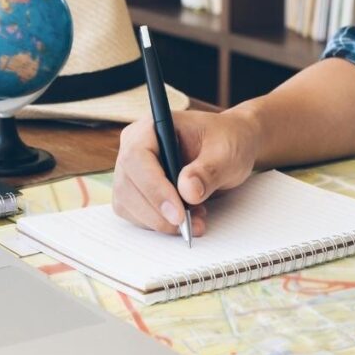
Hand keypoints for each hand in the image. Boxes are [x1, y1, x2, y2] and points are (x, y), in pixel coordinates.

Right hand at [112, 108, 259, 234]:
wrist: (227, 150)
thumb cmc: (225, 141)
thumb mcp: (226, 152)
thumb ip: (208, 170)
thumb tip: (188, 191)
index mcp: (151, 128)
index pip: (137, 158)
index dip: (154, 188)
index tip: (178, 213)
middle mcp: (134, 148)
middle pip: (127, 186)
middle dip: (157, 212)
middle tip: (188, 225)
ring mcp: (131, 172)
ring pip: (128, 205)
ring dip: (160, 221)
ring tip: (196, 218)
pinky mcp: (136, 193)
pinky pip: (136, 215)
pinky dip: (160, 224)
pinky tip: (186, 218)